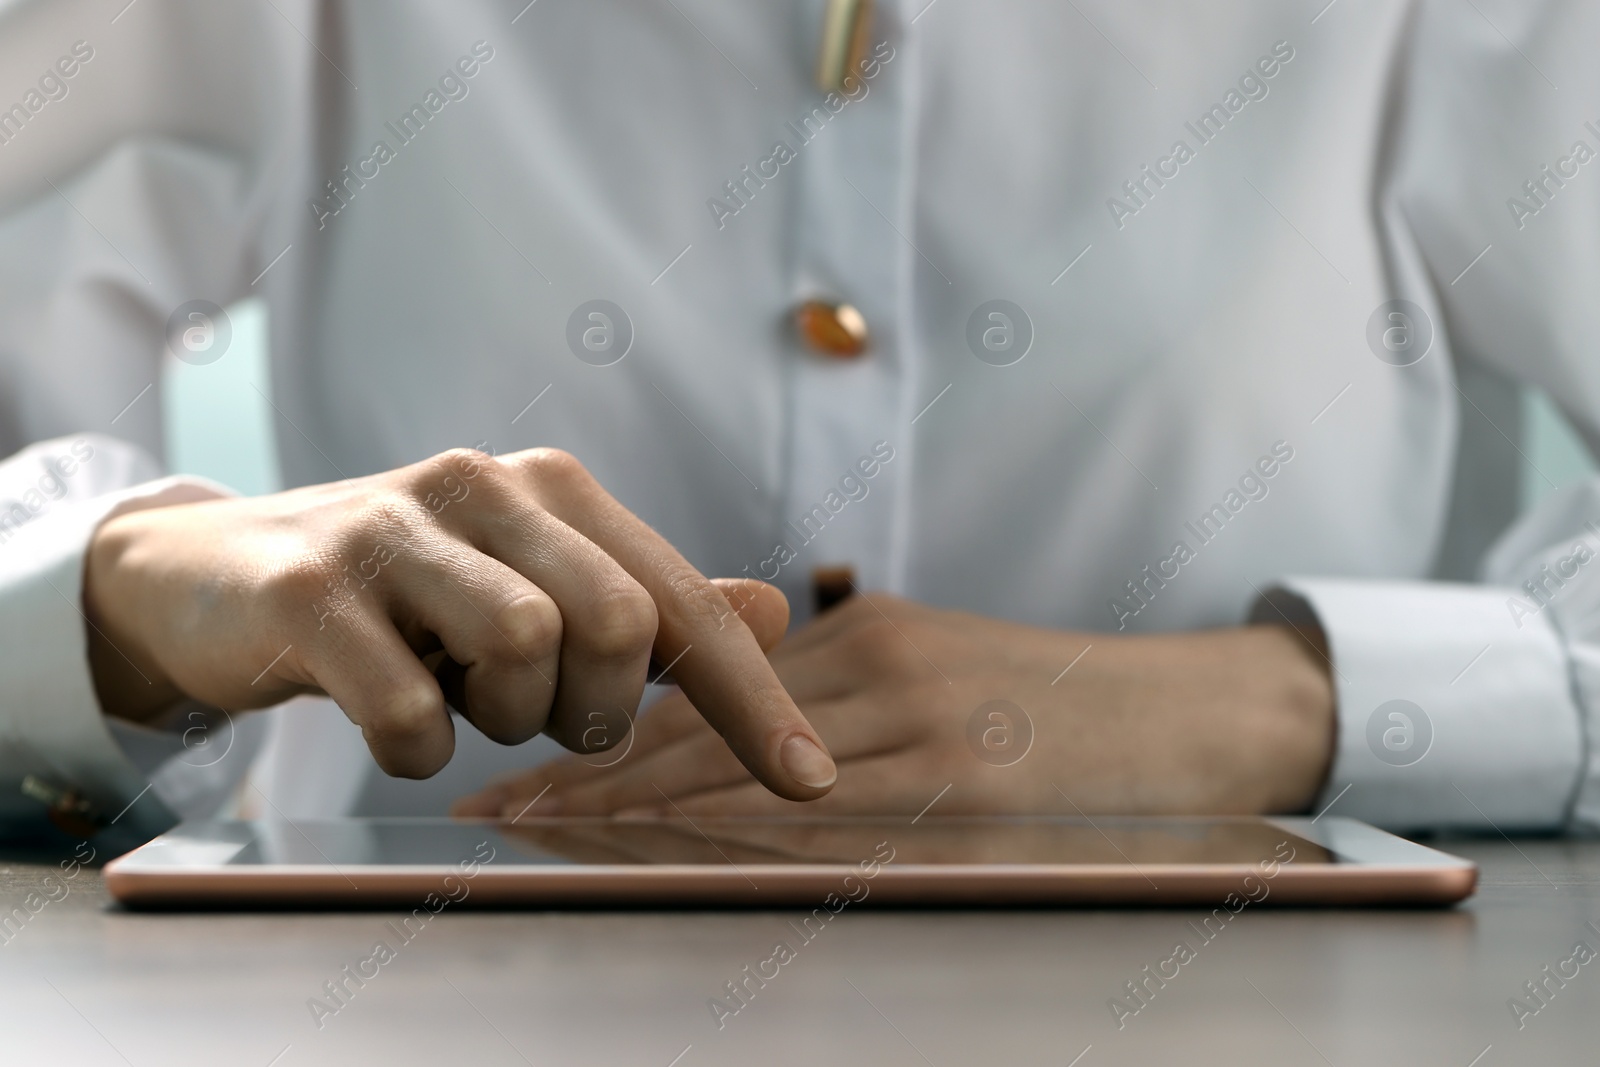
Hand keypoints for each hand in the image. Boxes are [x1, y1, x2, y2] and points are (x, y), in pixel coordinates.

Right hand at [82, 448, 836, 797]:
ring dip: (503, 718)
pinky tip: (391, 716)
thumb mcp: (534, 592)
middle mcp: (484, 487)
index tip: (808, 783)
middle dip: (593, 705)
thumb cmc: (409, 598)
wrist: (219, 576)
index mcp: (555, 490)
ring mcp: (394, 529)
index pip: (683, 602)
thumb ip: (650, 606)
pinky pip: (410, 710)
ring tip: (457, 698)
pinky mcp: (313, 588)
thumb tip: (777, 612)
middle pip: (615, 624)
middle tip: (536, 711)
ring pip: (523, 648)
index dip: (752, 698)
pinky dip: (415, 748)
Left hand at [453, 594, 1334, 817]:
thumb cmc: (1064, 697)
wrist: (1197, 713)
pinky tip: (668, 863)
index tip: (523, 758)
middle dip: (592, 768)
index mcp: (864, 636)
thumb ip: (844, 689)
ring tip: (541, 830)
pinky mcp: (967, 786)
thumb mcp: (944, 666)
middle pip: (704, 726)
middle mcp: (877, 668)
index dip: (612, 727)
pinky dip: (735, 844)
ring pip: (748, 772)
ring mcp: (920, 725)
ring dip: (636, 809)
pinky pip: (828, 822)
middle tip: (492, 802)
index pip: (707, 686)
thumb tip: (740, 735)